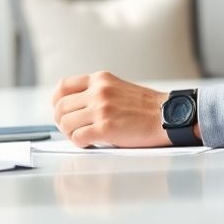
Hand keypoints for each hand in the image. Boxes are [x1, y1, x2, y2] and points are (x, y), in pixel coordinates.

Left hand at [51, 71, 177, 147]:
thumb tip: (75, 108)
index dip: (56, 102)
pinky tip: (90, 143)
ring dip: (70, 134)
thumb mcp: (117, 88)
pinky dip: (80, 143)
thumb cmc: (145, 107)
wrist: (167, 116)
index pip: (63, 86)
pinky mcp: (105, 128)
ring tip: (82, 137)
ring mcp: (101, 109)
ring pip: (66, 123)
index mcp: (100, 79)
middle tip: (71, 130)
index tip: (61, 111)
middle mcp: (98, 91)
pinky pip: (78, 137)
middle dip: (61, 121)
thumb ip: (96, 93)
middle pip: (61, 107)